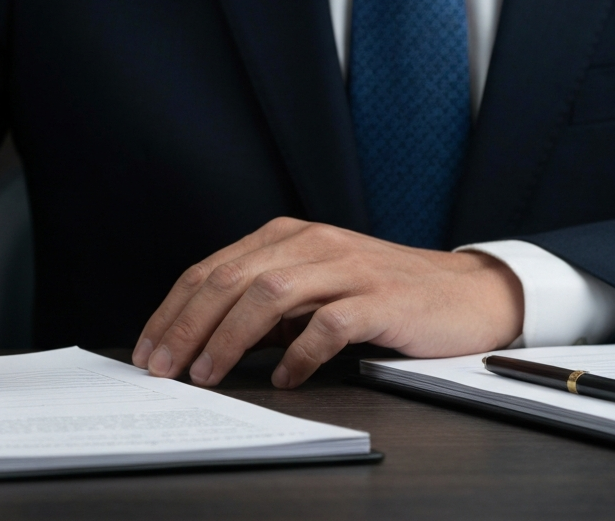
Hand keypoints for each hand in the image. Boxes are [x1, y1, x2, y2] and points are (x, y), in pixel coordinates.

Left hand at [131, 218, 521, 387]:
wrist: (465, 293)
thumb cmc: (382, 295)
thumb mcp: (312, 291)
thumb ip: (263, 309)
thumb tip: (202, 343)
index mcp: (287, 236)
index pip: (211, 269)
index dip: (172, 309)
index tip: (148, 348)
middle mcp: (311, 243)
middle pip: (230, 279)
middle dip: (187, 326)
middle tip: (163, 367)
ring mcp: (346, 267)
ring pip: (269, 295)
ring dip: (229, 337)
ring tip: (208, 373)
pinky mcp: (380, 299)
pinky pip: (329, 325)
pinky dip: (299, 354)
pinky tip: (285, 378)